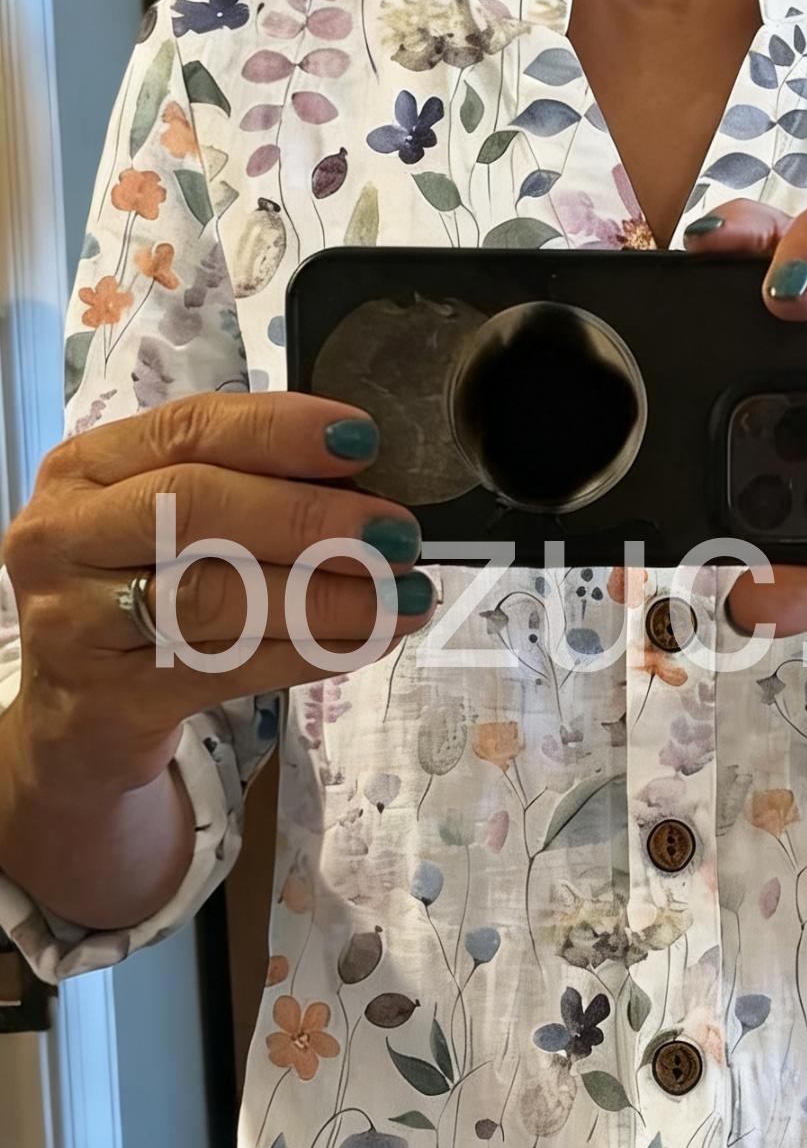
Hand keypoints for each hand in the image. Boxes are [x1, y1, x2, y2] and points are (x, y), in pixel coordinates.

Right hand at [4, 392, 432, 793]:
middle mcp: (65, 538)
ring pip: (215, 595)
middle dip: (310, 516)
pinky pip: (228, 667)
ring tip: (400, 595)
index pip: (186, 430)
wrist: (68, 717)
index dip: (279, 431)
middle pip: (195, 507)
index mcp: (84, 471)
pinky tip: (366, 641)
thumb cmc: (132, 595)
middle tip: (396, 533)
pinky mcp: (113, 698)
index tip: (361, 439)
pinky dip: (310, 652)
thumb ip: (235, 488)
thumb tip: (358, 480)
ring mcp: (77, 622)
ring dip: (326, 594)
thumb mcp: (154, 527)